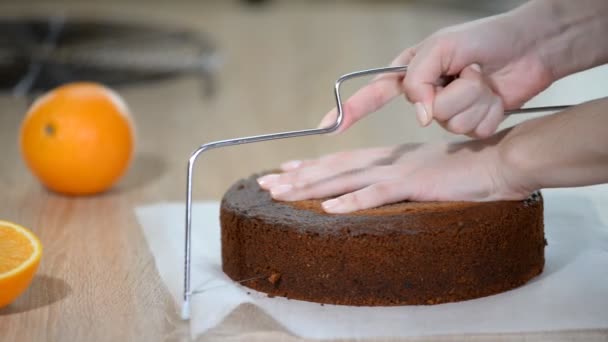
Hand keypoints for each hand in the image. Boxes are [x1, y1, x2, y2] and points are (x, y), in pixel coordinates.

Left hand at [257, 133, 533, 212]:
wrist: (497, 161)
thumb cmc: (465, 170)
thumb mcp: (424, 172)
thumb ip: (400, 178)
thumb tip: (380, 190)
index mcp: (388, 157)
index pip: (341, 158)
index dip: (310, 165)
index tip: (283, 170)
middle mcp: (387, 160)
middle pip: (334, 166)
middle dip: (297, 176)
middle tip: (265, 183)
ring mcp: (399, 170)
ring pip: (345, 177)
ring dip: (311, 186)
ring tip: (281, 194)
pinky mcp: (415, 184)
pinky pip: (378, 194)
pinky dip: (352, 200)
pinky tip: (329, 208)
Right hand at [318, 11, 554, 137]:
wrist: (532, 47)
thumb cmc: (486, 37)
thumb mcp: (441, 48)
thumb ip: (419, 82)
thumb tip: (420, 117)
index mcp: (413, 71)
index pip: (374, 93)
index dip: (352, 110)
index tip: (330, 125)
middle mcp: (428, 93)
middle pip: (424, 111)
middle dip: (454, 93)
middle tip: (472, 70)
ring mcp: (450, 110)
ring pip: (451, 122)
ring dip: (476, 98)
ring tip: (486, 78)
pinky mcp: (472, 123)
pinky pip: (473, 129)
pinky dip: (489, 110)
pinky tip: (497, 95)